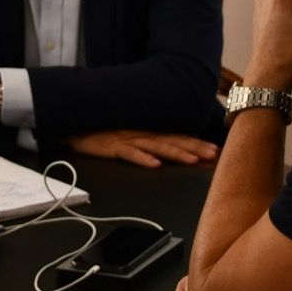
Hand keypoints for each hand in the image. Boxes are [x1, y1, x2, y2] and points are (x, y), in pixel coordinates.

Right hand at [65, 131, 219, 168]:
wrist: (75, 125)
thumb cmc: (102, 132)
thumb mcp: (128, 136)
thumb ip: (146, 142)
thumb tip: (166, 153)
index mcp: (147, 132)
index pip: (177, 137)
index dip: (196, 143)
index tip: (215, 150)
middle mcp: (142, 134)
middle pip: (173, 141)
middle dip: (195, 148)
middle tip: (213, 155)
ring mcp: (128, 139)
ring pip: (157, 147)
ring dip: (176, 153)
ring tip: (192, 160)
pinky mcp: (113, 146)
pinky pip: (130, 153)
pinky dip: (143, 159)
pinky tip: (155, 165)